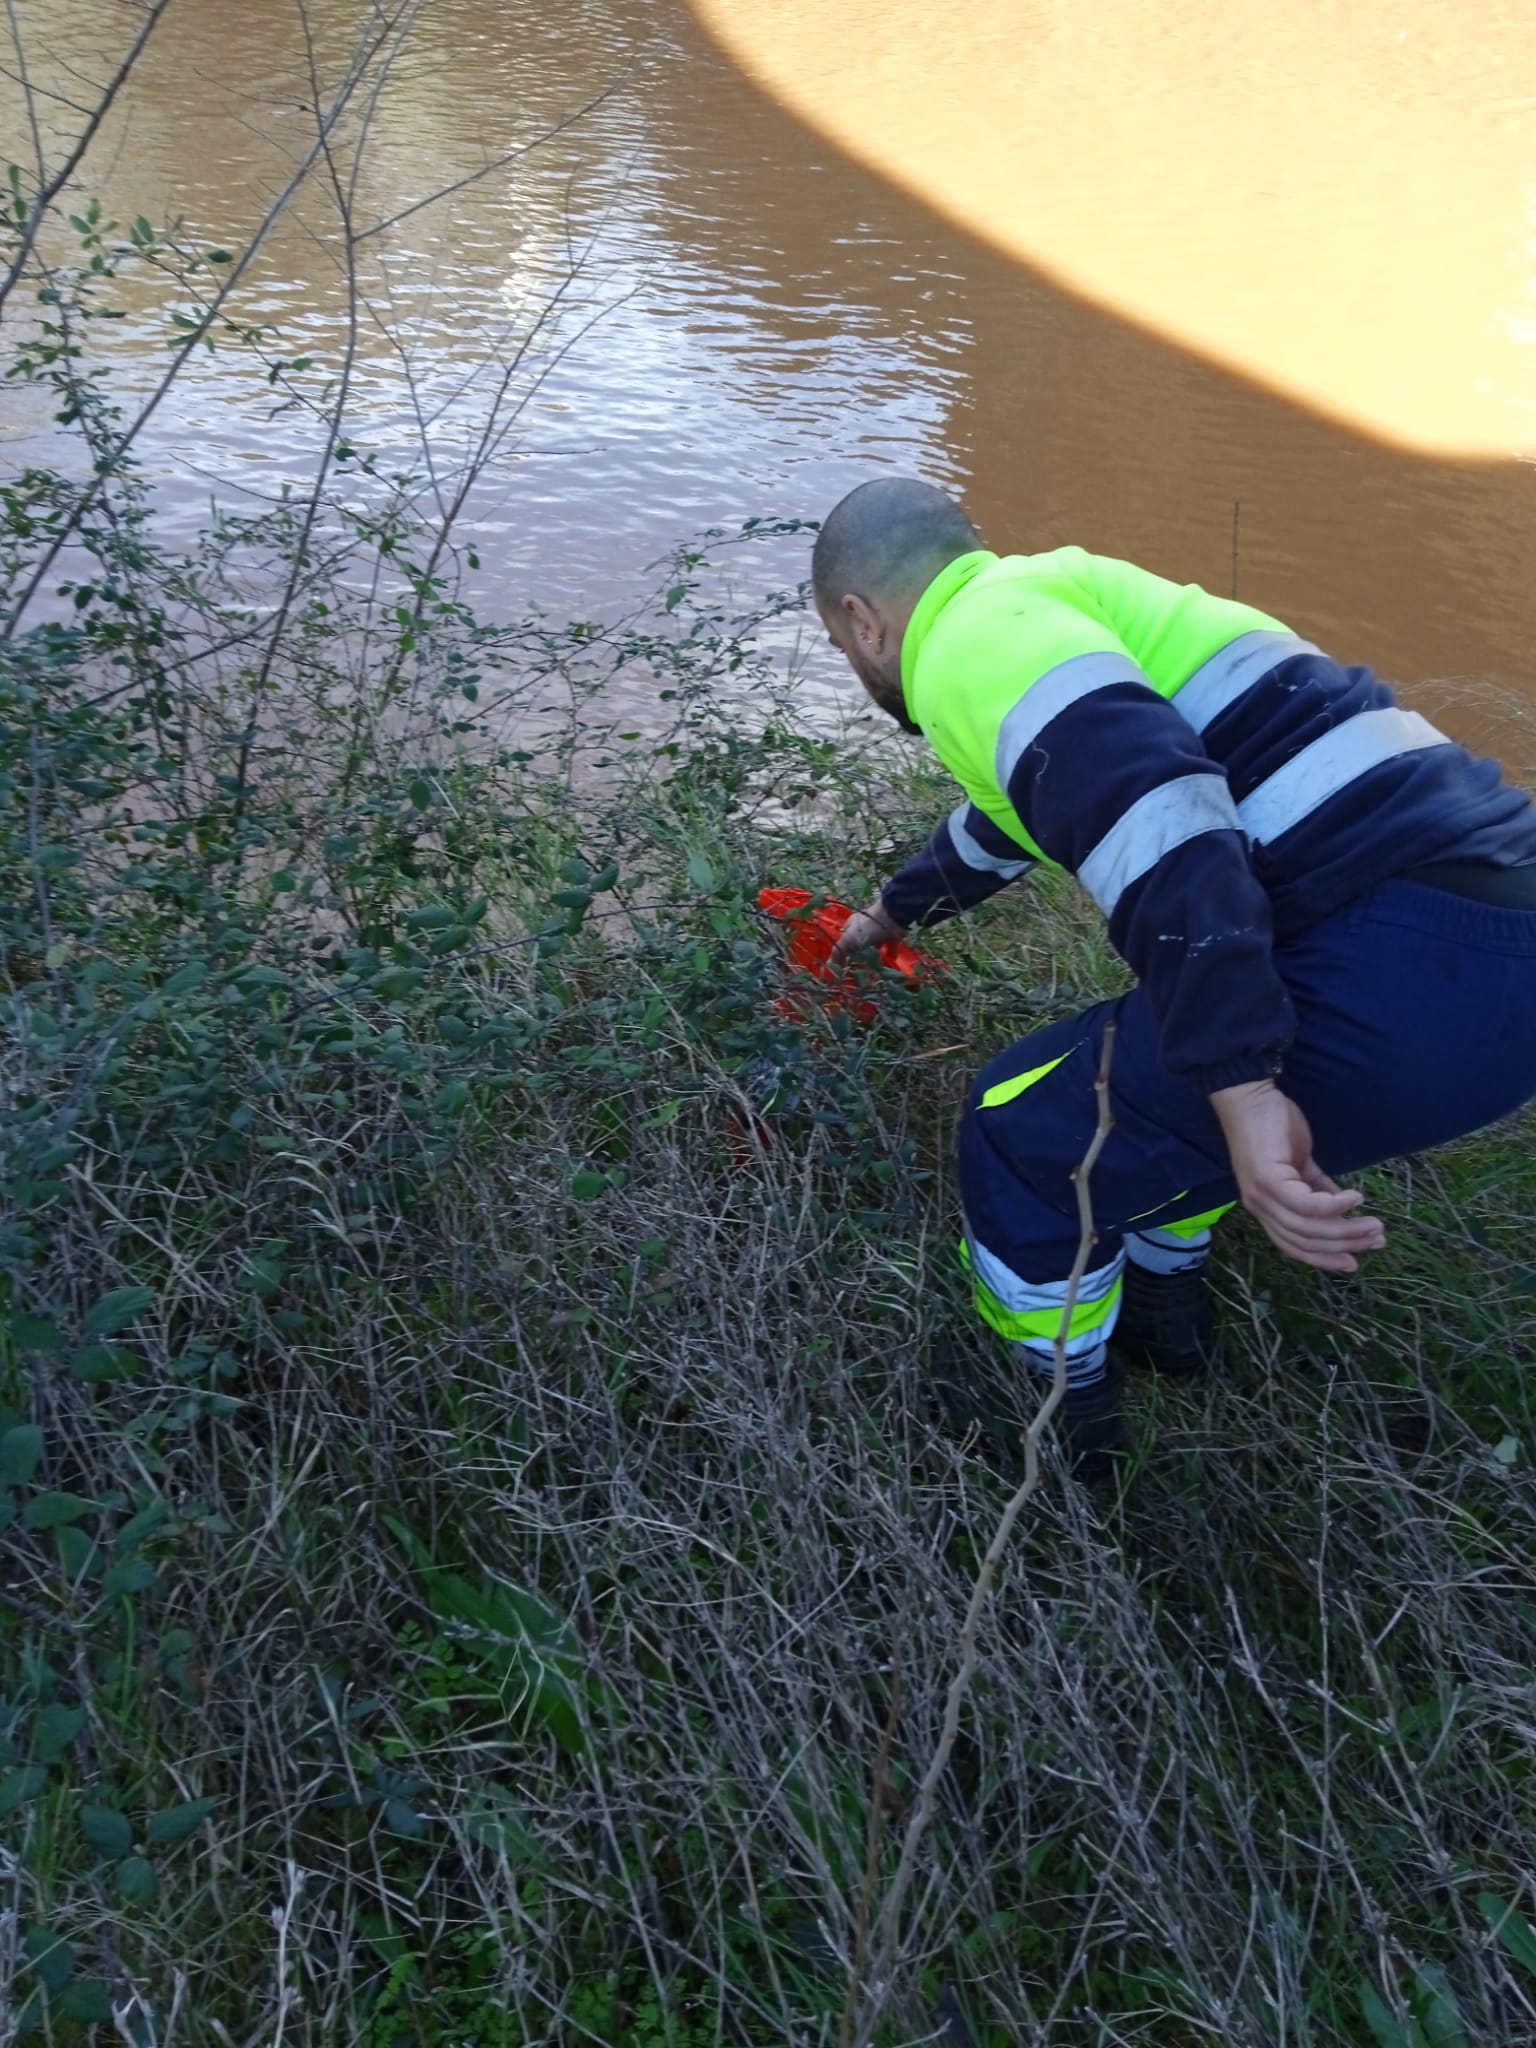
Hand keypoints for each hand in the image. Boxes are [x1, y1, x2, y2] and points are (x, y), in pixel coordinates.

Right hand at [828, 896, 905, 970]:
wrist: (892, 916)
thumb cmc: (867, 927)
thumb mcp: (849, 939)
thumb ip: (839, 952)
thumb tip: (829, 965)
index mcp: (851, 926)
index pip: (844, 941)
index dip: (842, 954)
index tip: (843, 968)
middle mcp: (864, 928)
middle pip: (859, 946)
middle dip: (858, 958)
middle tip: (857, 972)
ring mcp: (878, 932)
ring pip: (873, 948)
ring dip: (873, 958)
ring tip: (872, 971)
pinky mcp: (891, 936)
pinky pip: (889, 948)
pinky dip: (888, 955)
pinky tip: (887, 963)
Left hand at [1210, 1079, 1384, 1273]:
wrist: (1250, 1096)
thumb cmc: (1274, 1127)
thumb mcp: (1301, 1165)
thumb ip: (1318, 1189)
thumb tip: (1344, 1210)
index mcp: (1267, 1208)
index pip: (1294, 1246)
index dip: (1324, 1259)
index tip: (1355, 1264)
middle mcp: (1260, 1208)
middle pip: (1304, 1242)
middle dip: (1344, 1245)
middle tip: (1377, 1240)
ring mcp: (1261, 1195)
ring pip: (1307, 1227)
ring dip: (1346, 1230)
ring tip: (1374, 1225)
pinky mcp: (1267, 1179)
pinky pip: (1305, 1204)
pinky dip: (1334, 1206)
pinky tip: (1356, 1199)